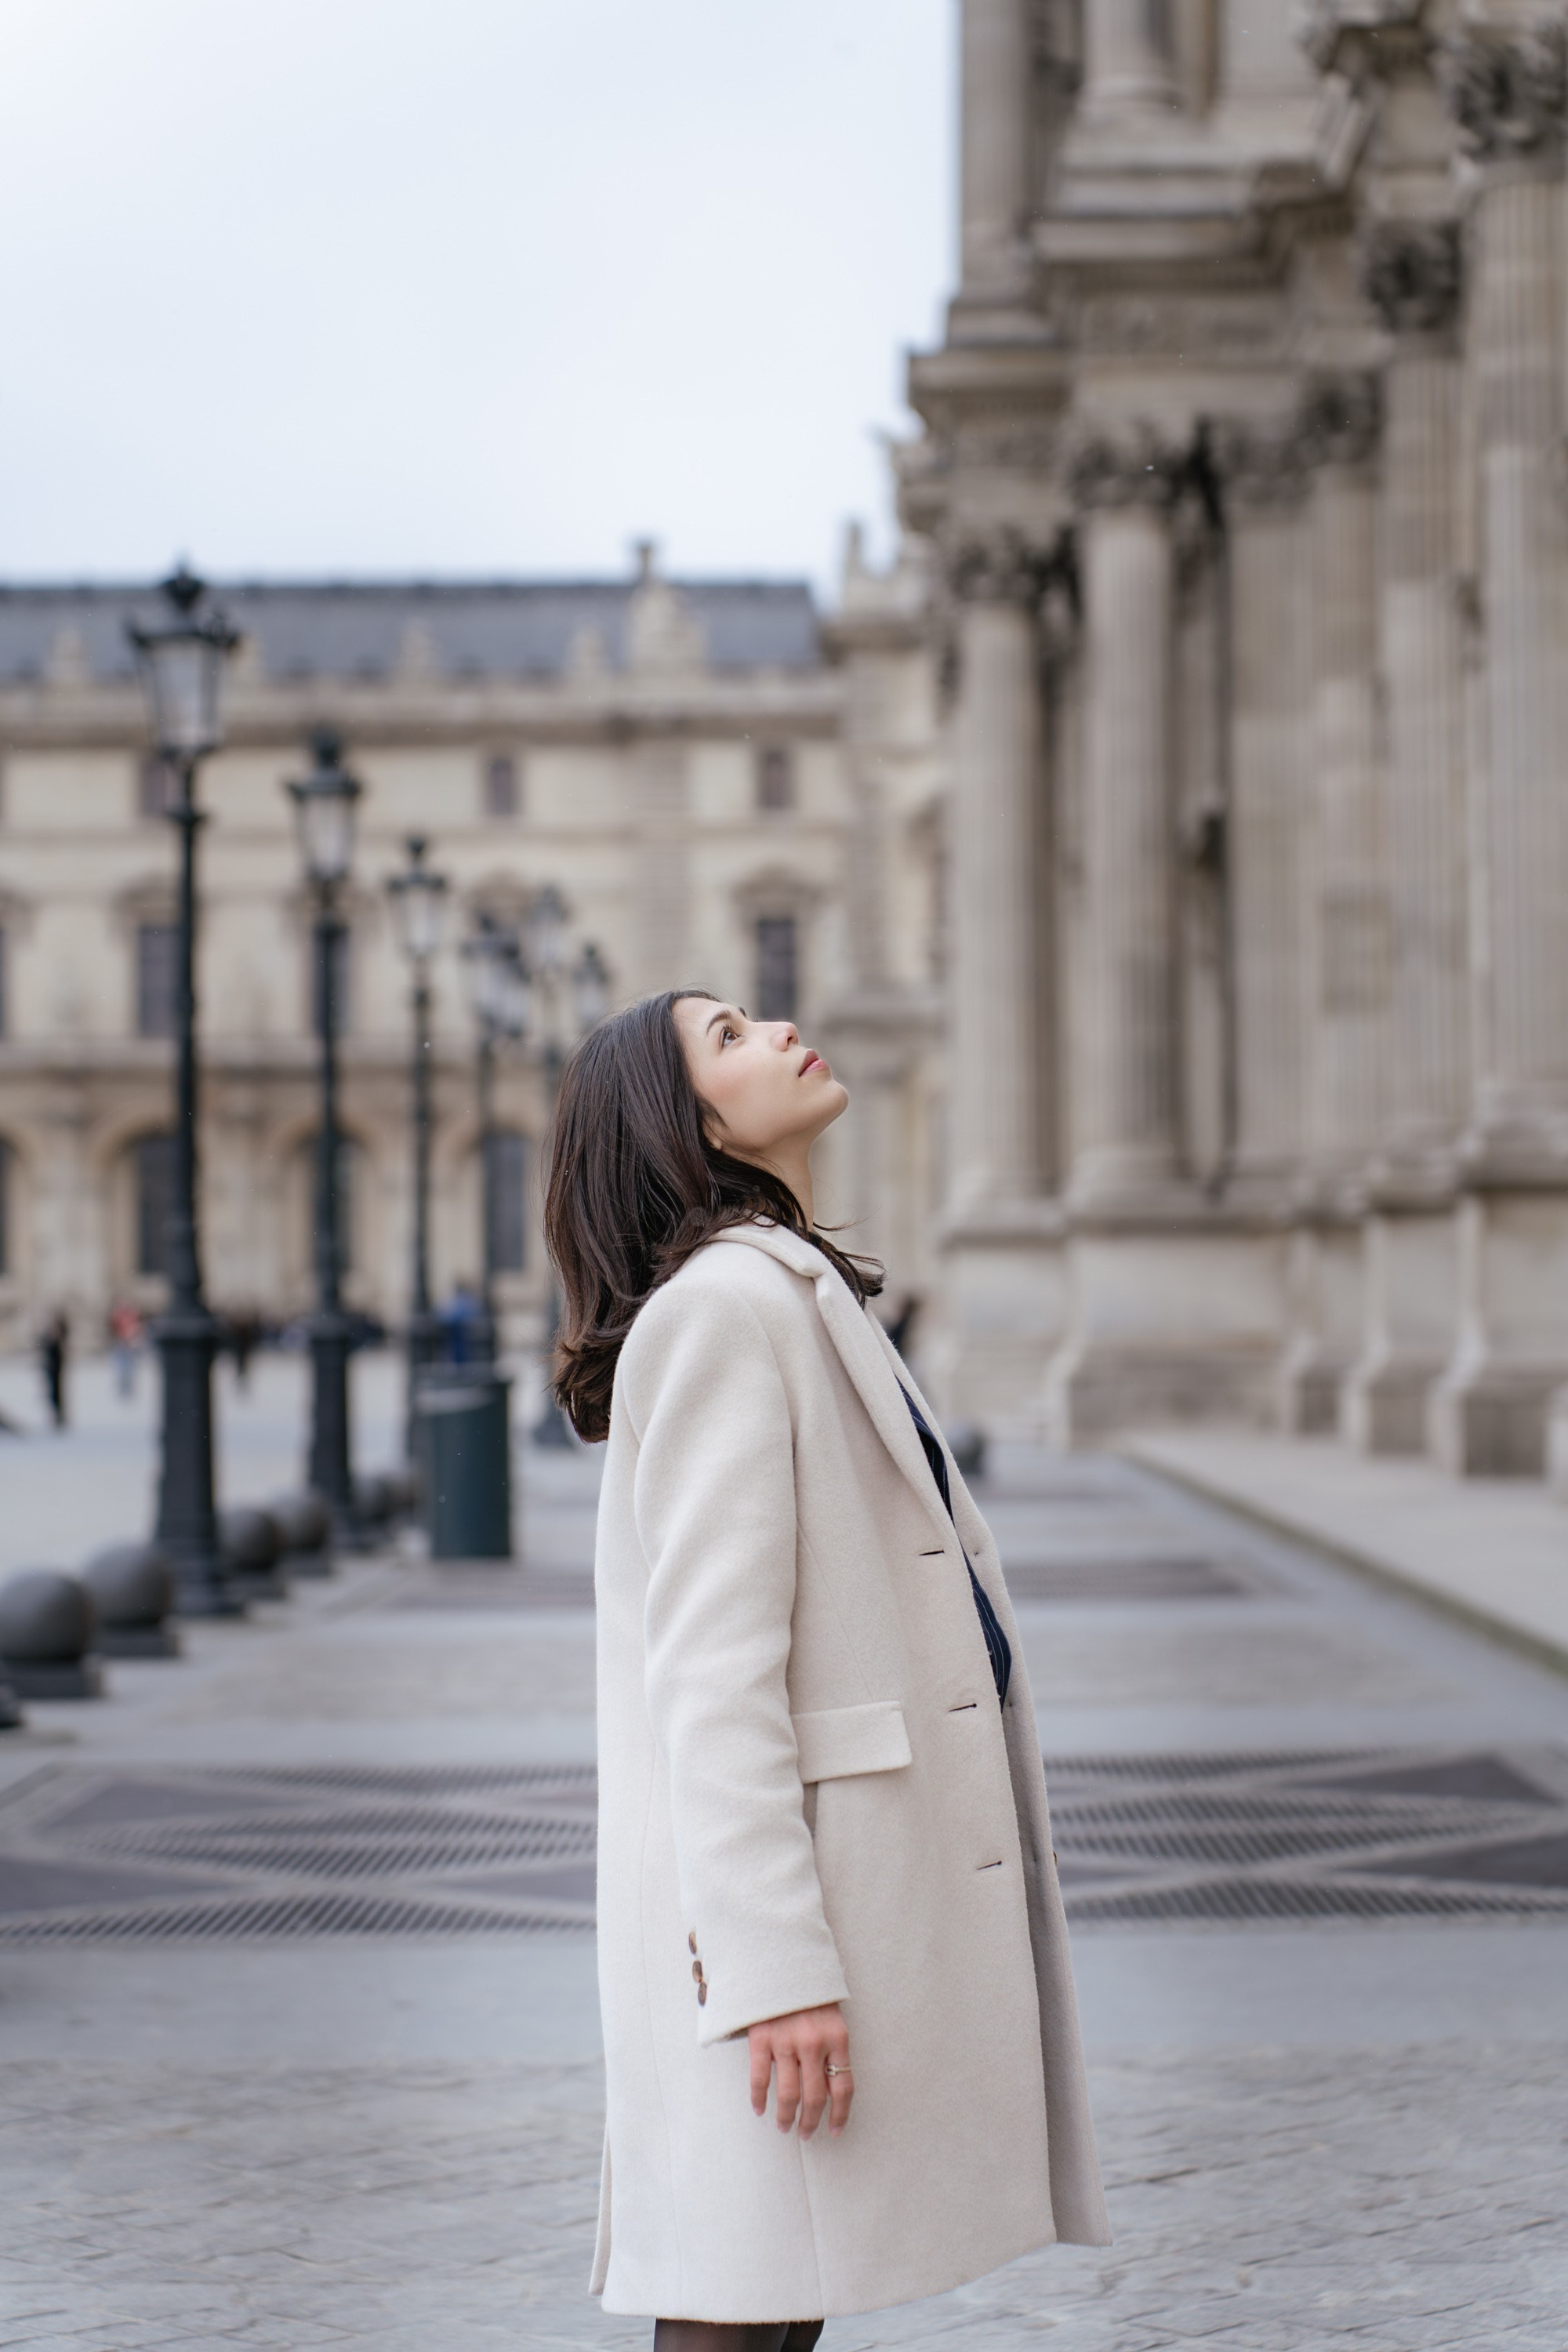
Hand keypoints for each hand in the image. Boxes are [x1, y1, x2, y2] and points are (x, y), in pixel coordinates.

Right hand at [748, 2003, 851, 2138]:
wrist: (781, 1958)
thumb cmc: (810, 1990)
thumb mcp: (832, 2016)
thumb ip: (832, 2049)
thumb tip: (829, 2090)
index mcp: (837, 2038)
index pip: (843, 2087)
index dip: (840, 2114)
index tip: (835, 2130)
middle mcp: (814, 2043)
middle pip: (815, 2097)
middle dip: (810, 2122)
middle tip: (806, 2134)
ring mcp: (786, 2041)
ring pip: (788, 2094)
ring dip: (786, 2117)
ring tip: (784, 2127)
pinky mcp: (762, 2037)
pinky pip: (761, 2078)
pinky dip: (759, 2098)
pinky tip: (760, 2109)